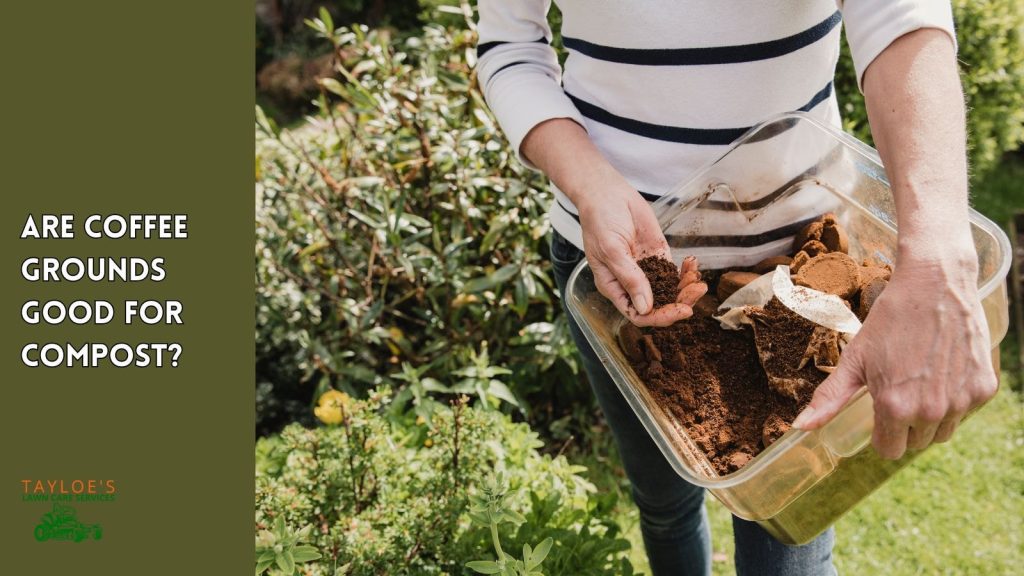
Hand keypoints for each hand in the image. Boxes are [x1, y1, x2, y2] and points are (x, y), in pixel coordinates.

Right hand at [576, 184, 706, 326]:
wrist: (607, 193)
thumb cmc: (600, 221)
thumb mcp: (611, 250)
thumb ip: (629, 278)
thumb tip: (645, 308)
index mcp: (614, 287)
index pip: (638, 314)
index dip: (659, 317)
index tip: (680, 310)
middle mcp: (631, 283)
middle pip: (658, 305)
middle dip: (679, 302)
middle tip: (697, 291)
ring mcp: (646, 270)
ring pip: (669, 290)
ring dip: (686, 288)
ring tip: (698, 280)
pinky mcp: (658, 256)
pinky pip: (674, 272)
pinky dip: (686, 272)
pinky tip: (693, 264)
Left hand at [792, 254, 997, 458]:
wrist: (935, 285)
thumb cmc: (890, 320)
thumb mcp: (855, 359)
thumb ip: (830, 398)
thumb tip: (801, 427)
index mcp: (894, 407)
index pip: (888, 450)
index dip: (881, 432)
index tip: (880, 411)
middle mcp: (930, 411)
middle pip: (915, 443)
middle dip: (905, 424)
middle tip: (901, 388)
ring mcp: (961, 402)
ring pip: (943, 432)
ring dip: (932, 417)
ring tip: (921, 381)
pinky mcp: (984, 389)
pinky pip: (966, 411)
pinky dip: (956, 399)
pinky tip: (944, 371)